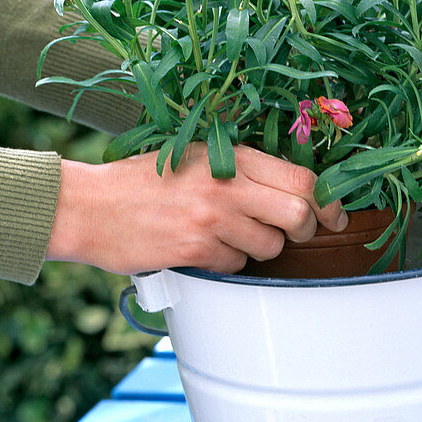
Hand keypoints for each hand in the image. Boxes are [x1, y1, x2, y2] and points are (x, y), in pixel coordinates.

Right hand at [45, 143, 348, 273]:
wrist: (88, 206)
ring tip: (233, 238)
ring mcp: (212, 219)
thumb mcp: (195, 155)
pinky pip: (236, 266)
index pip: (302, 177)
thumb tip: (292, 188)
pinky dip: (229, 263)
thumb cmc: (141, 180)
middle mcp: (227, 186)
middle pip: (299, 214)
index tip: (333, 213)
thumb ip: (240, 168)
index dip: (327, 199)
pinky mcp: (196, 250)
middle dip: (305, 229)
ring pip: (270, 247)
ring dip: (261, 250)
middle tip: (294, 233)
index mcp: (230, 156)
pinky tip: (205, 249)